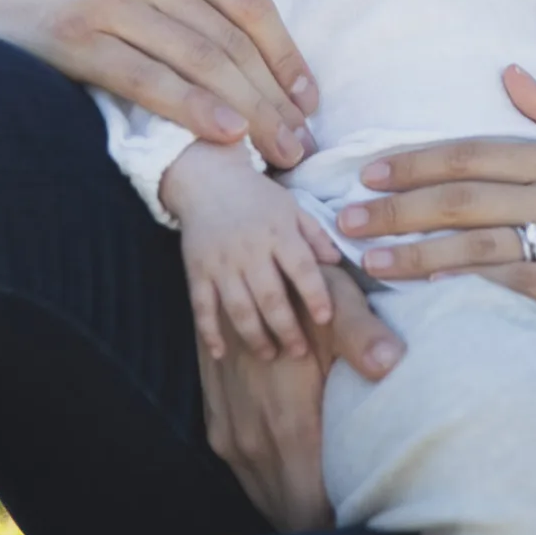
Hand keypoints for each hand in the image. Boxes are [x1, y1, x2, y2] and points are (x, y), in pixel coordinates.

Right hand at [0, 0, 316, 166]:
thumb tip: (238, 32)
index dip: (285, 52)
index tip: (308, 95)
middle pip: (230, 37)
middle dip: (276, 95)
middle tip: (302, 141)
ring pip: (201, 61)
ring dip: (251, 112)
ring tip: (277, 152)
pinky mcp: (74, 37)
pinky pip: (150, 80)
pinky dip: (196, 110)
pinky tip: (228, 136)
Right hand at [167, 143, 341, 361]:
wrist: (207, 179)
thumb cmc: (257, 197)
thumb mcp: (291, 206)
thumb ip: (315, 235)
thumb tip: (338, 262)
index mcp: (278, 231)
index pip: (301, 268)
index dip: (314, 295)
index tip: (326, 319)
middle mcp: (249, 249)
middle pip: (270, 297)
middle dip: (287, 329)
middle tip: (300, 353)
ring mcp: (221, 262)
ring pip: (238, 308)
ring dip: (255, 336)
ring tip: (270, 355)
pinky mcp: (197, 271)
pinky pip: (202, 306)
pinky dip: (210, 332)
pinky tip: (221, 353)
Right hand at [198, 266, 404, 530]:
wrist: (236, 273)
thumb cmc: (299, 289)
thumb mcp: (336, 302)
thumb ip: (364, 336)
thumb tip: (393, 364)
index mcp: (287, 427)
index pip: (311, 514)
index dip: (341, 527)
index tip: (369, 523)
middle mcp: (252, 443)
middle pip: (289, 517)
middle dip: (321, 525)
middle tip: (361, 520)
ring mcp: (230, 439)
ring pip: (267, 500)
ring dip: (297, 507)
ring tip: (337, 506)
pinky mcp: (218, 430)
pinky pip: (249, 479)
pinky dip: (277, 487)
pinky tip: (305, 479)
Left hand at [335, 67, 535, 334]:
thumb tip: (508, 72)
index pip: (473, 154)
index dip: (416, 162)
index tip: (366, 170)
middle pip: (463, 197)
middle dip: (397, 206)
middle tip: (344, 220)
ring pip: (482, 242)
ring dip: (419, 250)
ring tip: (370, 260)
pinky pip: (524, 284)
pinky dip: (474, 284)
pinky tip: (436, 291)